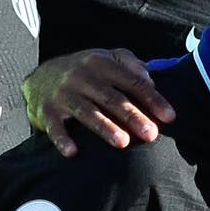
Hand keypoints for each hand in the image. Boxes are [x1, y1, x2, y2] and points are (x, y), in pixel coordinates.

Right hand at [31, 49, 173, 152]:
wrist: (40, 78)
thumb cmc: (85, 72)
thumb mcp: (106, 59)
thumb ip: (130, 65)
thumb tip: (152, 80)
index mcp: (101, 63)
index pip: (132, 81)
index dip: (152, 98)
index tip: (169, 117)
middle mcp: (82, 76)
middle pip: (112, 98)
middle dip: (133, 116)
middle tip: (151, 134)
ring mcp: (63, 93)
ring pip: (86, 112)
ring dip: (105, 127)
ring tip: (122, 142)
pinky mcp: (46, 111)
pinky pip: (55, 127)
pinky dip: (62, 139)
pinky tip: (73, 152)